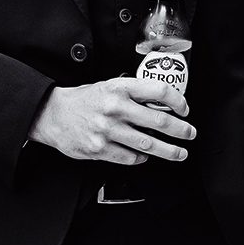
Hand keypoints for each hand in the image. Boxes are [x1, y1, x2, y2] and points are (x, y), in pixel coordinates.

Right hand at [30, 77, 193, 164]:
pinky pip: (130, 157)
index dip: (177, 101)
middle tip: (190, 134)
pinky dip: (141, 158)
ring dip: (169, 151)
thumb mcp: (109, 87)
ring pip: (148, 144)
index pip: (158, 91)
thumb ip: (133, 94)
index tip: (184, 109)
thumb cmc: (84, 100)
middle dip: (180, 130)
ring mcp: (107, 130)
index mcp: (120, 88)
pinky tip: (145, 155)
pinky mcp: (99, 149)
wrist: (53, 114)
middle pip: (159, 120)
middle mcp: (115, 108)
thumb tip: (163, 106)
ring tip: (180, 153)